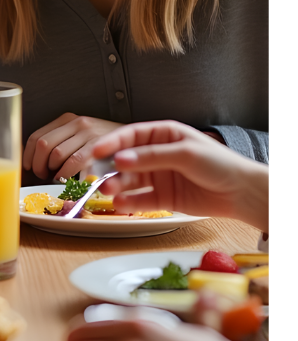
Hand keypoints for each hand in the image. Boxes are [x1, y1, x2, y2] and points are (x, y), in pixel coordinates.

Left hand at [23, 113, 121, 180]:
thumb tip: (35, 160)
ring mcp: (88, 133)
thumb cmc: (105, 144)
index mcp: (67, 119)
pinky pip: (74, 161)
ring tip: (56, 177)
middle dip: (38, 164)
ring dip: (52, 171)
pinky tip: (66, 178)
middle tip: (43, 174)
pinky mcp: (99, 146)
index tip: (28, 166)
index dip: (28, 154)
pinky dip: (65, 173)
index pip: (37, 136)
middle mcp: (77, 123)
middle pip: (43, 145)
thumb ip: (61, 142)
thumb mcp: (80, 136)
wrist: (138, 142)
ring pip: (56, 154)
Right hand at [91, 121, 270, 226]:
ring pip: (129, 180)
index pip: (130, 135)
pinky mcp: (161, 198)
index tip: (97, 150)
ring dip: (116, 185)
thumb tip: (122, 159)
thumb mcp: (185, 154)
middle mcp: (156, 155)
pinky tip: (120, 204)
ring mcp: (158, 177)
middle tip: (98, 175)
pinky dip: (128, 202)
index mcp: (163, 136)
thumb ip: (151, 156)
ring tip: (107, 191)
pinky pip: (139, 199)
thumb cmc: (220, 165)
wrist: (243, 194)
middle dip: (110, 167)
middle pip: (125, 159)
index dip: (112, 142)